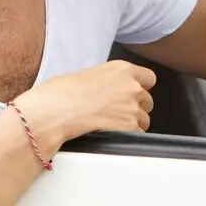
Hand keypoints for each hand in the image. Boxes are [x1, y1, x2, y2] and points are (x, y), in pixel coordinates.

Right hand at [12, 60, 156, 157]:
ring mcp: (132, 107)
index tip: (133, 94)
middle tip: (118, 112)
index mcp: (122, 69)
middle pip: (147, 100)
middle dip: (136, 107)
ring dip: (132, 123)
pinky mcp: (129, 127)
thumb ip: (109, 81)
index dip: (141, 87)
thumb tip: (111, 91)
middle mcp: (132, 86)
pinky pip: (137, 134)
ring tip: (112, 125)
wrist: (56, 109)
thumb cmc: (63, 92)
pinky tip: (112, 134)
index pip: (149, 78)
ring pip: (144, 119)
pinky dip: (128, 136)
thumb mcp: (90, 75)